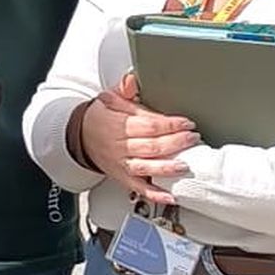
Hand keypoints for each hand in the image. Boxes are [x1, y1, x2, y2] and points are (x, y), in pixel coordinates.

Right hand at [79, 72, 194, 206]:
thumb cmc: (100, 117)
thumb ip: (125, 88)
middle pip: (150, 146)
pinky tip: (170, 195)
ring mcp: (122, 164)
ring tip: (184, 165)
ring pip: (146, 168)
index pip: (148, 125)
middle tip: (193, 139)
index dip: (169, 124)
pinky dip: (155, 193)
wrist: (81, 137)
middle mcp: (120, 146)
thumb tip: (133, 79)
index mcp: (119, 125)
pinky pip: (139, 188)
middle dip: (175, 143)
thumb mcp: (110, 98)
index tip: (187, 123)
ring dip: (167, 168)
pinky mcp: (123, 178)